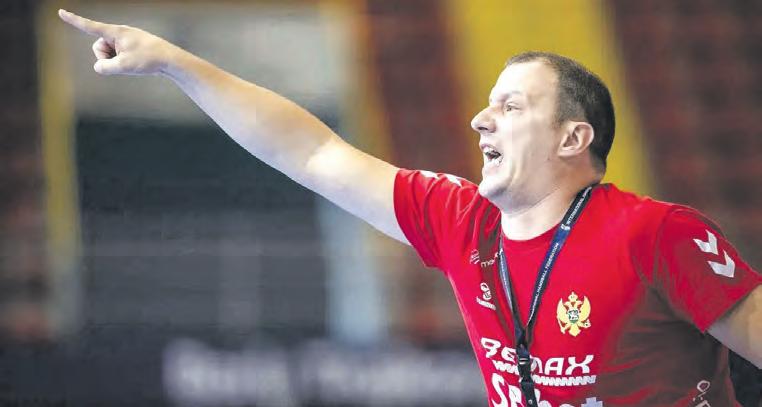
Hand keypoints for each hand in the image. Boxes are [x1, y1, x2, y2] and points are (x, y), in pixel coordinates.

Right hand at [58, 9, 178, 75]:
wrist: (171, 60)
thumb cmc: (148, 60)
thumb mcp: (123, 66)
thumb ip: (105, 67)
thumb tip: (99, 67)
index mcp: (116, 32)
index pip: (90, 26)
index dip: (74, 21)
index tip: (61, 12)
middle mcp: (120, 33)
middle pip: (99, 47)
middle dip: (104, 57)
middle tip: (122, 63)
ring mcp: (126, 40)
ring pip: (109, 53)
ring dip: (115, 61)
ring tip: (133, 63)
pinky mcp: (132, 47)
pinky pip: (119, 56)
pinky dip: (123, 62)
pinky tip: (137, 64)